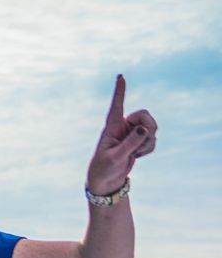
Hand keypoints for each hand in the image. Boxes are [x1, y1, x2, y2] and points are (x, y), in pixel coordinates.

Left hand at [86, 75, 157, 195]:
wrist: (106, 181)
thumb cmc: (104, 168)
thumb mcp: (116, 157)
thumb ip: (131, 143)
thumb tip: (145, 128)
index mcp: (111, 126)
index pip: (116, 105)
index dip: (119, 91)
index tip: (120, 76)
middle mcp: (123, 126)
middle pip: (145, 115)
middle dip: (149, 128)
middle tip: (142, 141)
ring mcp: (132, 132)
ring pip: (152, 128)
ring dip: (148, 142)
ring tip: (135, 154)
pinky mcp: (139, 141)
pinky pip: (153, 140)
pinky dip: (149, 149)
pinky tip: (137, 156)